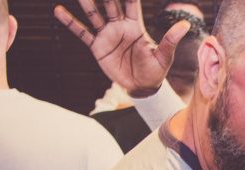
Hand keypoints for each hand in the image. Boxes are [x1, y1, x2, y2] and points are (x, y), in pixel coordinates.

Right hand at [53, 0, 189, 95]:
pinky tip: (59, 11)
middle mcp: (119, 26)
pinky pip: (82, 32)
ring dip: (86, 2)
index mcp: (135, 26)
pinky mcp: (97, 46)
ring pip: (94, 14)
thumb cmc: (156, 70)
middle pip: (109, 3)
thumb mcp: (164, 56)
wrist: (142, 87)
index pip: (130, 3)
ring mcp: (107, 35)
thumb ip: (170, 40)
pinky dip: (71, 22)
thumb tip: (186, 25)